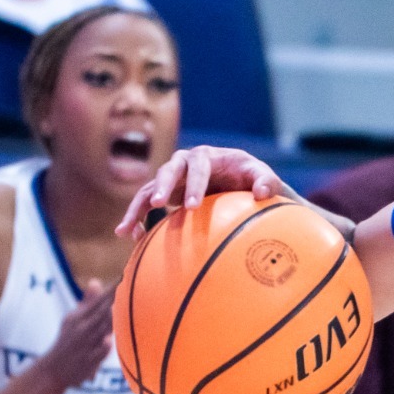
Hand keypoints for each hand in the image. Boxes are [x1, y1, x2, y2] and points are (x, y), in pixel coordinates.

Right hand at [34, 279, 115, 391]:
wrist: (53, 371)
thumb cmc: (68, 342)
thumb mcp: (72, 321)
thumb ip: (87, 303)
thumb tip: (96, 281)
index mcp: (77, 318)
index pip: (98, 301)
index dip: (111, 290)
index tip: (123, 276)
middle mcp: (81, 329)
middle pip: (102, 312)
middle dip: (114, 299)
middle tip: (129, 285)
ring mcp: (85, 345)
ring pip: (102, 330)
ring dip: (112, 319)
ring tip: (123, 306)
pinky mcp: (89, 361)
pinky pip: (100, 351)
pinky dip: (104, 345)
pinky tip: (108, 340)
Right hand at [117, 147, 290, 237]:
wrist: (234, 177)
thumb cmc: (249, 175)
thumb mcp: (261, 175)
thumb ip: (267, 181)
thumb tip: (262, 193)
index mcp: (207, 156)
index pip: (198, 168)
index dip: (194, 185)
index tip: (192, 206)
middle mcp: (184, 162)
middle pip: (168, 171)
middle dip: (161, 186)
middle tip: (156, 204)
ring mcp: (171, 177)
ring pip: (148, 188)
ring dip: (137, 206)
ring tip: (126, 229)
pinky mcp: (163, 191)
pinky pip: (144, 203)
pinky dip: (136, 218)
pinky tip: (130, 237)